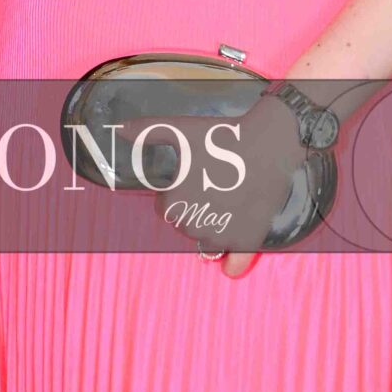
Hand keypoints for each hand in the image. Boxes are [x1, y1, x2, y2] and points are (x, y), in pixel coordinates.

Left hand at [145, 96, 305, 279]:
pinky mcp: (248, 240)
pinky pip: (233, 263)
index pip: (166, 208)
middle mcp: (193, 227)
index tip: (196, 177)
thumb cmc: (223, 137)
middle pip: (186, 225)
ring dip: (214, 227)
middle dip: (197, 208)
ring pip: (208, 241)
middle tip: (217, 183)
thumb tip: (121, 128)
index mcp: (173, 205)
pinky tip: (231, 263)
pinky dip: (232, 263)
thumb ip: (148, 131)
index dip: (179, 191)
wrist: (270, 142)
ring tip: (231, 199)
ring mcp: (222, 237)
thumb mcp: (181, 130)